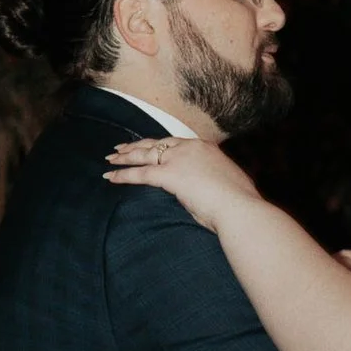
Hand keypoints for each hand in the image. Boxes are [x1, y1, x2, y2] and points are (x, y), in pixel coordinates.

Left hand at [104, 132, 257, 233]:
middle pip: (156, 143)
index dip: (159, 144)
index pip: (175, 143)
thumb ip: (216, 181)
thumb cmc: (239, 202)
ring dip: (125, 157)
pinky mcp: (169, 174)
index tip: (150, 146)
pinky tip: (110, 177)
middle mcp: (189, 148)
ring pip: (144, 154)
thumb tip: (214, 188)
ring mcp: (178, 159)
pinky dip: (123, 175)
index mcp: (205, 148)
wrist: (239, 207)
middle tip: (121, 148)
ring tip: (111, 160)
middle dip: (136, 146)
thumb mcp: (230, 183)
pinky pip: (140, 173)